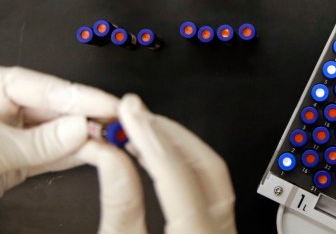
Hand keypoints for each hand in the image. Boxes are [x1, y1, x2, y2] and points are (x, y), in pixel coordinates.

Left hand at [0, 63, 118, 233]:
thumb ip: (41, 141)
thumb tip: (83, 128)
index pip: (49, 87)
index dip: (84, 98)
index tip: (114, 106)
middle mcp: (3, 105)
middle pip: (57, 108)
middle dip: (88, 118)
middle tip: (122, 125)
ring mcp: (10, 134)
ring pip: (58, 132)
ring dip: (84, 138)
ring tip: (115, 141)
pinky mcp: (13, 162)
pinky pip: (51, 154)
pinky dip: (72, 156)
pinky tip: (94, 154)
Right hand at [92, 93, 236, 233]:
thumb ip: (121, 208)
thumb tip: (111, 158)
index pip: (178, 175)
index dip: (150, 139)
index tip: (128, 114)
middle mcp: (221, 231)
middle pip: (206, 165)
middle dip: (168, 134)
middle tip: (136, 114)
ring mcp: (225, 229)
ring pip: (211, 173)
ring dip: (175, 146)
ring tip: (141, 130)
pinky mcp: (218, 229)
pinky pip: (208, 188)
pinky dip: (182, 166)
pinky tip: (157, 157)